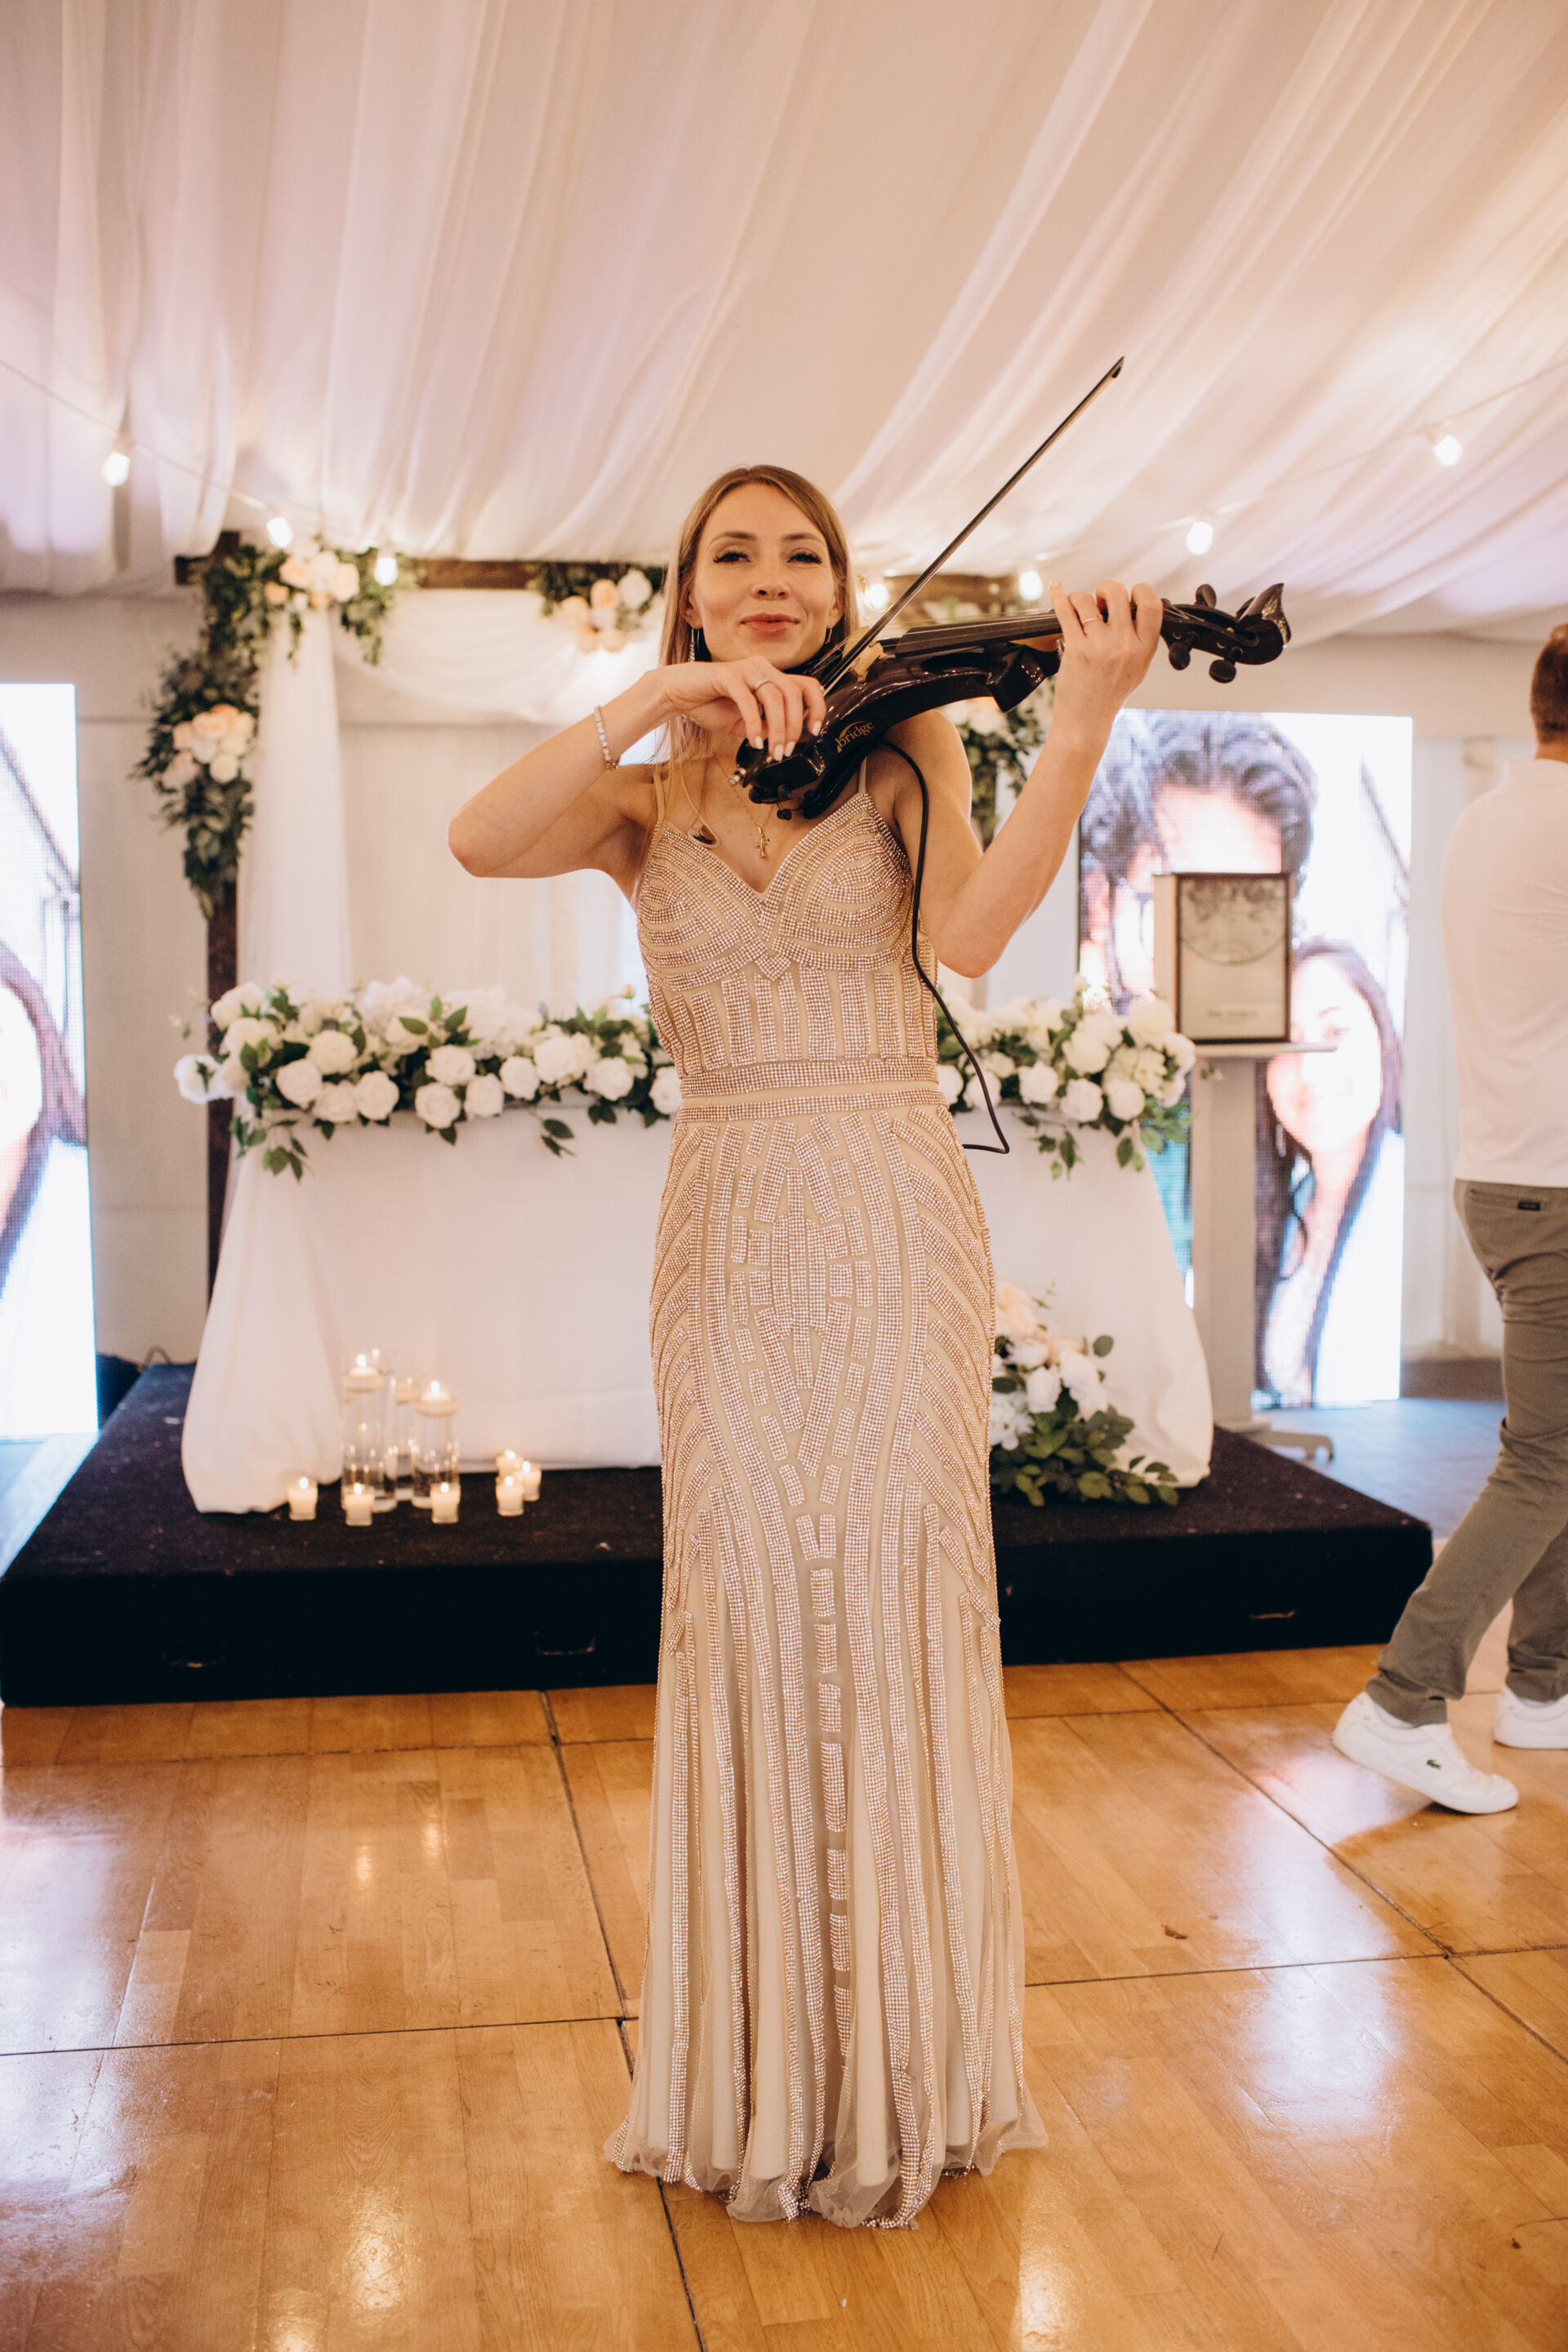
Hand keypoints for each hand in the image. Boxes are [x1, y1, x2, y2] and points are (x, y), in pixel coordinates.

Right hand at [659, 656, 826, 759]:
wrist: (679, 694)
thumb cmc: (711, 704)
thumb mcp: (746, 723)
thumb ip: (766, 727)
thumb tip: (784, 738)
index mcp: (771, 676)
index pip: (807, 685)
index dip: (817, 707)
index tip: (814, 731)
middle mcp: (762, 668)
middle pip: (794, 693)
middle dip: (795, 726)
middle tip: (786, 749)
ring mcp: (746, 669)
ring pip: (775, 696)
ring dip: (779, 728)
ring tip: (773, 749)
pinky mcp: (728, 675)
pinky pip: (749, 700)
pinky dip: (755, 724)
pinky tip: (753, 741)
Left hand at [1048, 579, 1162, 742]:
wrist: (1086, 722)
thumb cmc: (1109, 696)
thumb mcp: (1137, 669)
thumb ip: (1139, 640)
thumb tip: (1132, 609)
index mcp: (1144, 649)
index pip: (1151, 605)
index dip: (1140, 591)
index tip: (1130, 593)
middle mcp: (1124, 645)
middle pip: (1118, 593)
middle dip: (1105, 589)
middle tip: (1099, 600)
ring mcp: (1099, 646)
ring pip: (1087, 601)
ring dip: (1079, 598)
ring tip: (1076, 608)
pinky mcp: (1076, 649)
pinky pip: (1066, 612)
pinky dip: (1059, 596)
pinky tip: (1056, 589)